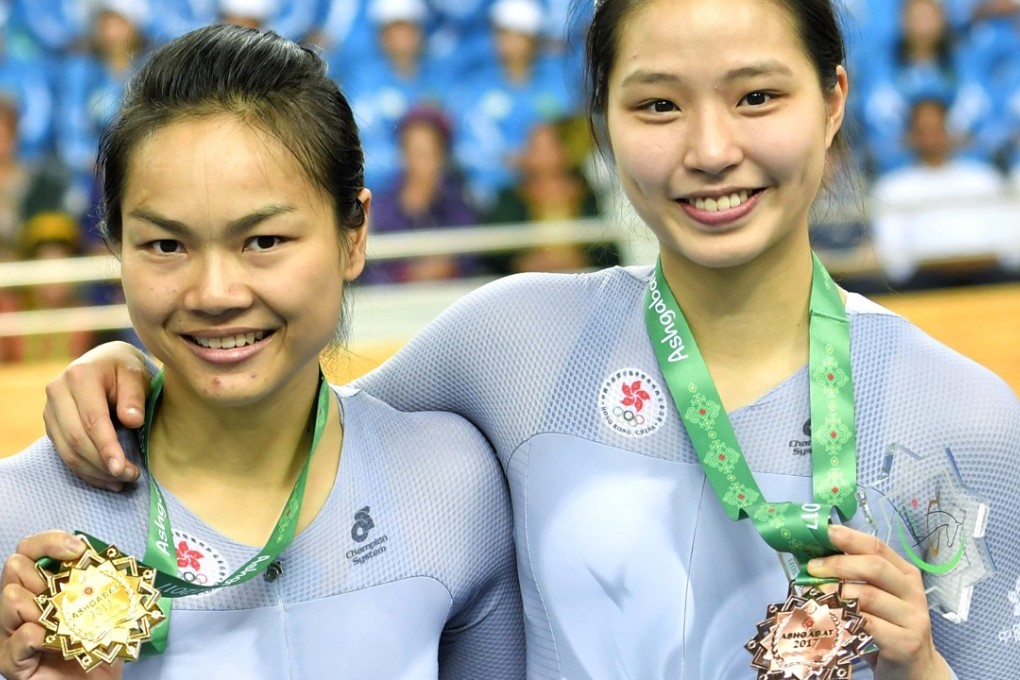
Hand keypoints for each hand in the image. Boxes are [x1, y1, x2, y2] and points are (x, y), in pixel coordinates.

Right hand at [0, 532, 122, 678]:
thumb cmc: (98, 643)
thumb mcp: (104, 604)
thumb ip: (99, 580)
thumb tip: (104, 556)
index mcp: (39, 586)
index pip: (28, 549)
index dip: (49, 542)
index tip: (78, 550)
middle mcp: (19, 605)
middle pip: (14, 566)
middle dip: (43, 574)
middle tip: (69, 595)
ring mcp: (10, 633)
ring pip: (11, 597)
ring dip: (40, 604)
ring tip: (63, 621)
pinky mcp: (11, 662)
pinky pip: (19, 637)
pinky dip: (37, 635)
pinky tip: (52, 640)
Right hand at [42, 342, 148, 489]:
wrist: (105, 362)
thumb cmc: (125, 370)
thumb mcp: (136, 375)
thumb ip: (134, 397)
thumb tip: (132, 421)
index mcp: (80, 377)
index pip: (92, 420)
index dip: (106, 447)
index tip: (123, 468)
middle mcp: (57, 392)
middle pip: (77, 438)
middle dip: (103, 464)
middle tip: (130, 476)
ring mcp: (50, 410)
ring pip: (68, 451)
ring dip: (95, 472)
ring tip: (122, 481)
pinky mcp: (51, 424)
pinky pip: (65, 454)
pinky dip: (86, 470)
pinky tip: (107, 479)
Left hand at [806, 524, 951, 679]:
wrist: (915, 669)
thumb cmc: (888, 628)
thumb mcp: (877, 598)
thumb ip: (856, 578)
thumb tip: (815, 558)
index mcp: (906, 574)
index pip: (877, 547)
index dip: (849, 538)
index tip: (824, 532)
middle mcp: (913, 592)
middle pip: (874, 567)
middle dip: (838, 564)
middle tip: (812, 568)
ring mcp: (912, 618)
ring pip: (868, 596)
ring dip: (836, 593)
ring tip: (815, 595)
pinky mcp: (905, 643)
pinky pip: (868, 625)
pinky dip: (844, 618)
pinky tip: (829, 618)